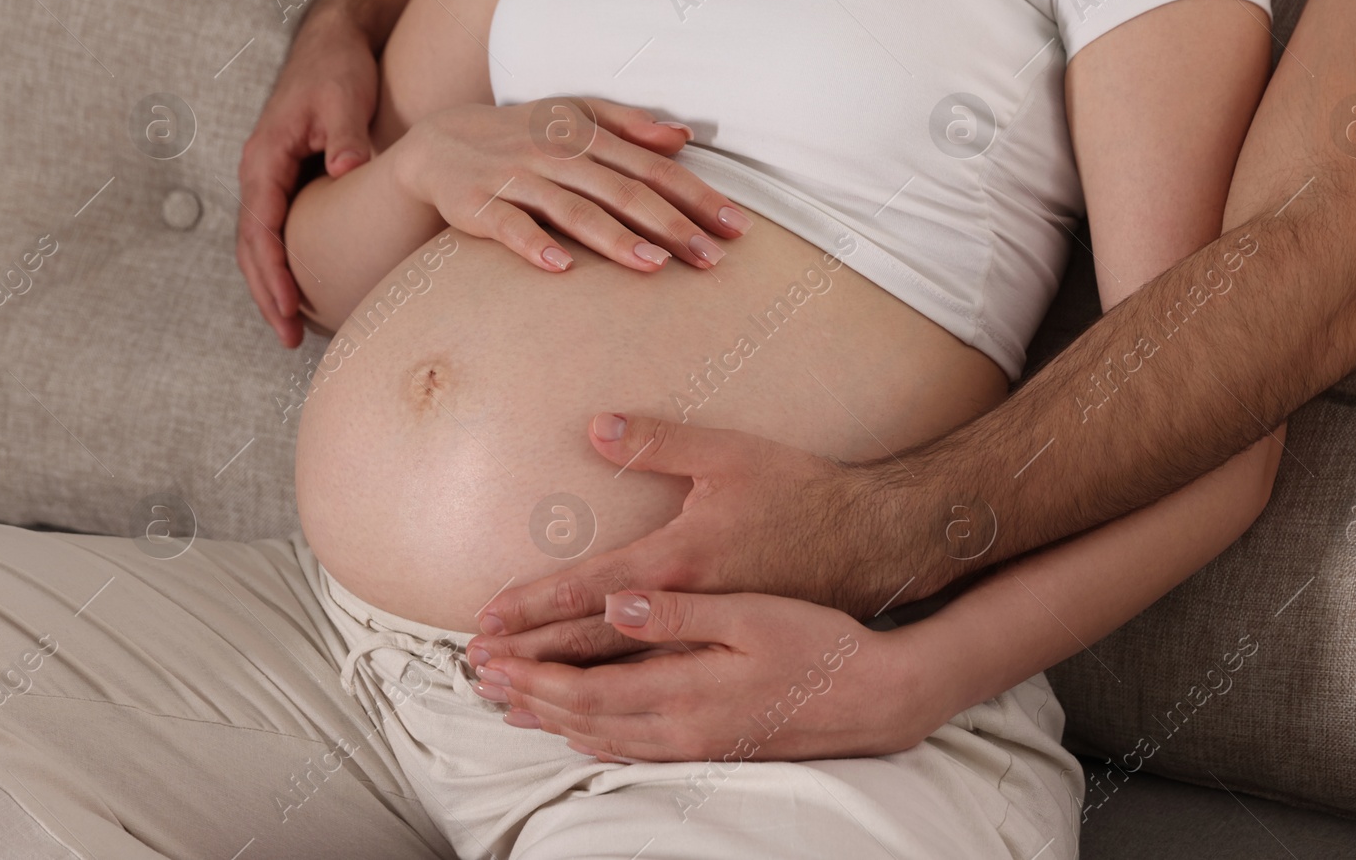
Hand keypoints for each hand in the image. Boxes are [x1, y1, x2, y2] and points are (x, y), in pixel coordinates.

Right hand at [237, 9, 378, 347]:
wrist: (335, 41)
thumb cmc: (338, 69)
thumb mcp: (343, 99)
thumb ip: (345, 136)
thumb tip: (346, 169)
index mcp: (264, 158)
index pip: (259, 228)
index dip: (271, 273)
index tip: (287, 310)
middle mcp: (260, 172)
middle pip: (252, 247)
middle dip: (267, 295)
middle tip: (288, 340)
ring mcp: (273, 176)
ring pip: (263, 242)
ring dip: (274, 284)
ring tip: (293, 329)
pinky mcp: (291, 177)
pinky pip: (281, 229)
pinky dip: (287, 262)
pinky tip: (308, 289)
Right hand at [392, 100, 749, 273]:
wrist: (437, 141)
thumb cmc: (522, 133)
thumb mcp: (574, 116)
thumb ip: (629, 125)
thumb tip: (684, 137)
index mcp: (587, 137)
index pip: (653, 169)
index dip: (697, 197)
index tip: (736, 226)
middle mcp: (557, 155)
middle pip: (623, 192)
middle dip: (671, 225)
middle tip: (712, 259)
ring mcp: (517, 179)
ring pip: (574, 210)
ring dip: (614, 238)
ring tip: (654, 265)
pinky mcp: (478, 204)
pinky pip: (510, 227)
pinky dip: (534, 246)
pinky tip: (562, 269)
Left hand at [466, 590, 950, 761]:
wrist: (875, 694)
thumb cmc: (819, 640)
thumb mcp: (752, 609)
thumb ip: (680, 609)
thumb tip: (616, 605)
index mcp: (686, 685)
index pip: (585, 687)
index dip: (532, 675)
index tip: (491, 656)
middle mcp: (682, 725)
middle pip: (583, 719)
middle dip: (527, 698)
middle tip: (480, 679)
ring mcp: (696, 743)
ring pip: (604, 739)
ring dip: (552, 721)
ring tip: (511, 704)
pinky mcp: (711, 746)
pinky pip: (634, 750)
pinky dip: (593, 738)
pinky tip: (581, 729)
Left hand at [471, 413, 940, 665]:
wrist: (871, 547)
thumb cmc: (801, 495)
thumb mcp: (731, 455)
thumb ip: (661, 442)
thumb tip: (597, 426)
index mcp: (681, 565)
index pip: (588, 594)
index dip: (534, 607)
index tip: (486, 623)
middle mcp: (688, 616)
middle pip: (593, 651)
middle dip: (532, 661)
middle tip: (478, 672)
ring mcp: (711, 647)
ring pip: (621, 683)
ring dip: (562, 693)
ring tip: (513, 700)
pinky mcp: (730, 661)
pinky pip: (657, 696)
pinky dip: (612, 708)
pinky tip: (590, 718)